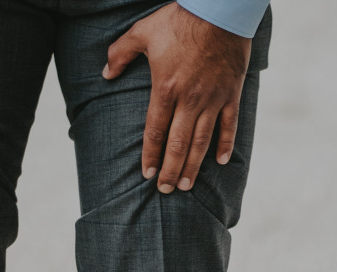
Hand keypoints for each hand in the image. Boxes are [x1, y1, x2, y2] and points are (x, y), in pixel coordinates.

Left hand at [103, 3, 252, 192]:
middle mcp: (190, 100)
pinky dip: (225, 144)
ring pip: (202, 141)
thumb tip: (105, 73)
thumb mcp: (142, 32)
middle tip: (167, 190)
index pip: (155, 131)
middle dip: (172, 170)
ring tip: (187, 184)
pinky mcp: (231, 94)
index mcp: (166, 88)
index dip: (151, 156)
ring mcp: (212, 99)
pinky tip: (220, 161)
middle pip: (178, 144)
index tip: (147, 174)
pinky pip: (229, 126)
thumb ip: (120, 54)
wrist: (219, 10)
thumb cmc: (179, 20)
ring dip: (194, 166)